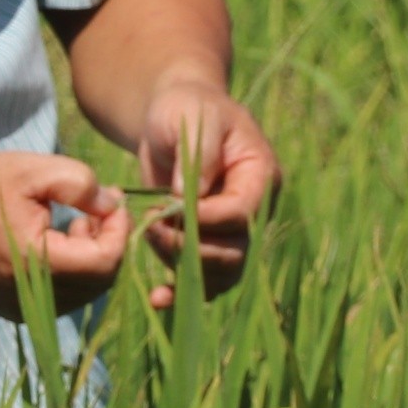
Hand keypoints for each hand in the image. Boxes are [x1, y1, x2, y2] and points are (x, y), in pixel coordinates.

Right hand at [0, 152, 133, 311]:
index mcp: (36, 263)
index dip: (120, 231)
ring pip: (86, 292)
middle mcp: (31, 295)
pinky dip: (71, 273)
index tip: (111, 202)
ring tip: (72, 225)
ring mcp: (22, 307)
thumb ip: (79, 183)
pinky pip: (63, 297)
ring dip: (92, 259)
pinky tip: (52, 243)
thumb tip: (112, 205)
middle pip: (101, 281)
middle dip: (108, 244)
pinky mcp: (14, 308)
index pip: (106, 262)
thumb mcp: (31, 171)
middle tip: (94, 211)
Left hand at [130, 77, 280, 309]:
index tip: (166, 208)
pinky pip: (204, 277)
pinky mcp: (207, 241)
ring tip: (147, 238)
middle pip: (234, 251)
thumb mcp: (191, 117)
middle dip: (189, 246)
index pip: (240, 214)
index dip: (204, 219)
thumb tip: (187, 196)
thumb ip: (198, 155)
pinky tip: (158, 298)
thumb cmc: (185, 108)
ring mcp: (232, 230)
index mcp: (260, 177)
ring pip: (221, 272)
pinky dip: (182, 289)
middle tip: (150, 225)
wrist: (174, 115)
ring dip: (182, 267)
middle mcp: (254, 210)